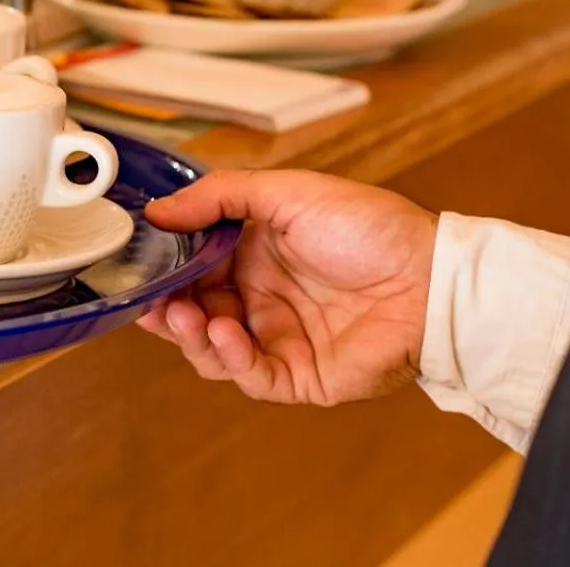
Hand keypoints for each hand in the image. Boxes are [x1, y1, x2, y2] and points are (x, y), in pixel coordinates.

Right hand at [136, 170, 437, 405]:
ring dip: (191, 335)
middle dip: (168, 310)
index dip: (165, 273)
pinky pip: (251, 376)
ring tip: (186, 316)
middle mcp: (262, 299)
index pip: (194, 269)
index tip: (140, 267)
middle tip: (153, 301)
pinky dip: (230, 358)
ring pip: (213, 351)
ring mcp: (279, 340)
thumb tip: (159, 211)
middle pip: (195, 314)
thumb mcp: (288, 192)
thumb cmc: (370, 228)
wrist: (429, 277)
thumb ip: (219, 197)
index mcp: (255, 254)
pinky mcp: (299, 376)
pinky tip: (225, 332)